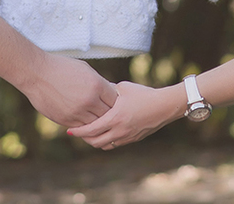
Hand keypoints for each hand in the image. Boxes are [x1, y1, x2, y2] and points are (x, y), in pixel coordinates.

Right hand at [20, 53, 117, 126]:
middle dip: (110, 113)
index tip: (114, 101)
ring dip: (97, 121)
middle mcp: (89, 100)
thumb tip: (111, 92)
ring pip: (96, 124)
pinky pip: (82, 127)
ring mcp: (78, 112)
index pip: (115, 100)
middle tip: (110, 113)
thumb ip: (99, 82)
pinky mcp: (66, 120)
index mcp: (96, 85)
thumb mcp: (85, 70)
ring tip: (98, 118)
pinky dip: (86, 125)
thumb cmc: (61, 68)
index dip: (116, 101)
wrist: (37, 74)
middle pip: (109, 114)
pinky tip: (85, 120)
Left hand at [66, 81, 184, 149]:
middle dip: (84, 138)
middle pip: (95, 141)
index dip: (78, 131)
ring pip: (105, 146)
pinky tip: (104, 133)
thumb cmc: (143, 94)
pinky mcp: (133, 139)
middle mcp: (119, 131)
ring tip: (89, 133)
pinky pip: (115, 144)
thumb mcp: (123, 88)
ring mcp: (127, 137)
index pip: (91, 130)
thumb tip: (94, 89)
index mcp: (115, 118)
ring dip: (95, 141)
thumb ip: (107, 91)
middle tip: (77, 132)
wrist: (165, 106)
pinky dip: (106, 141)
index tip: (69, 130)